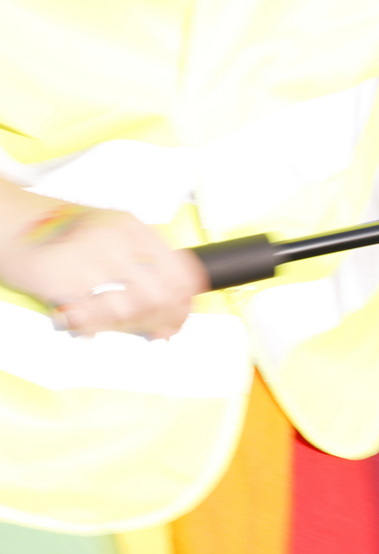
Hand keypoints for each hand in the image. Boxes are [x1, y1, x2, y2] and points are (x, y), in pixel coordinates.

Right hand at [0, 204, 207, 338]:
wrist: (7, 220)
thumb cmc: (55, 230)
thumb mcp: (107, 232)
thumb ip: (138, 263)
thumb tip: (166, 309)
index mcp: (132, 227)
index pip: (181, 271)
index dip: (185, 303)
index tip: (179, 318)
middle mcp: (116, 239)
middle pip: (160, 295)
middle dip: (160, 320)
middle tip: (153, 332)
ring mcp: (88, 258)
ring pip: (129, 310)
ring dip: (123, 326)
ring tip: (109, 323)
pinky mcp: (60, 279)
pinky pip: (91, 318)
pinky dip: (92, 328)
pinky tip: (84, 323)